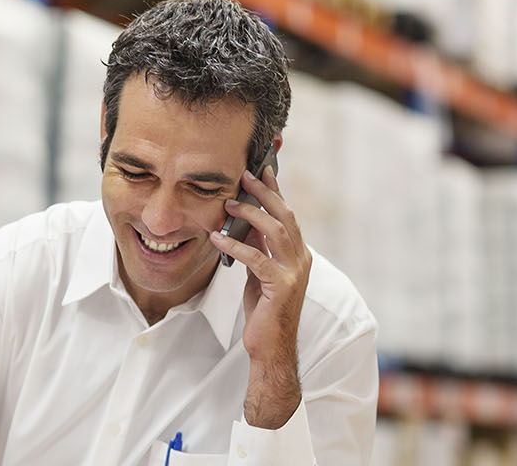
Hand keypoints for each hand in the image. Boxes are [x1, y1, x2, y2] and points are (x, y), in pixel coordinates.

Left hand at [208, 166, 311, 428]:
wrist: (272, 347)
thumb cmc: (264, 310)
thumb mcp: (259, 272)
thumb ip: (257, 247)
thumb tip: (243, 221)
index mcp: (297, 254)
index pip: (286, 215)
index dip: (275, 191)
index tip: (262, 168)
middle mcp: (300, 259)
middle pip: (285, 216)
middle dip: (265, 193)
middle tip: (246, 175)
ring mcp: (294, 272)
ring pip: (275, 232)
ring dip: (250, 215)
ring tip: (228, 204)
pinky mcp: (282, 287)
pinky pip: (257, 259)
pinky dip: (236, 246)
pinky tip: (217, 239)